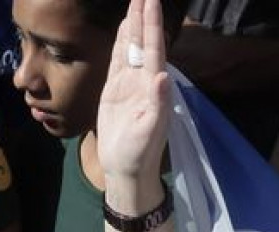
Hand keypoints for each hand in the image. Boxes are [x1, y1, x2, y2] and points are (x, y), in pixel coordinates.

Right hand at [94, 0, 171, 195]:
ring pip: (131, 46)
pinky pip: (119, 58)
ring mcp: (130, 83)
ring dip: (133, 24)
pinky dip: (121, 40)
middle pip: (143, 41)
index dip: (152, 25)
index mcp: (154, 87)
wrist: (125, 167)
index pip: (154, 48)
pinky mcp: (116, 88)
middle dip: (144, 16)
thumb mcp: (149, 131)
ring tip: (136, 1)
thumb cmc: (139, 153)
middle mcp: (144, 80)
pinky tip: (123, 27)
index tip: (152, 0)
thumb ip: (157, 104)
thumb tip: (163, 77)